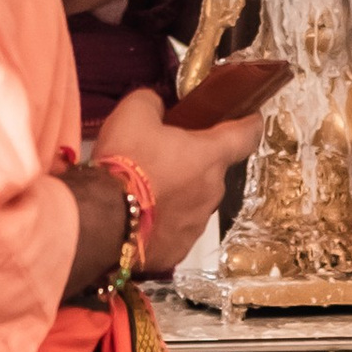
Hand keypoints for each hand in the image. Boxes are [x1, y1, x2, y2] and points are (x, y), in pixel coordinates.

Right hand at [97, 88, 261, 268]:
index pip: (246, 135)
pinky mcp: (178, 249)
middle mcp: (212, 191)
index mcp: (210, 156)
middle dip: (193, 162)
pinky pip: (176, 229)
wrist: (101, 220)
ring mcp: (197, 224)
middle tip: (162, 155)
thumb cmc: (125, 163)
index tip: (249, 117)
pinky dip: (163, 221)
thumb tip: (156, 105)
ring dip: (177, 193)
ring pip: (194, 201)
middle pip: (212, 170)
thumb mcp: (133, 113)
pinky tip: (139, 216)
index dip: (249, 123)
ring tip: (144, 189)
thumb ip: (152, 102)